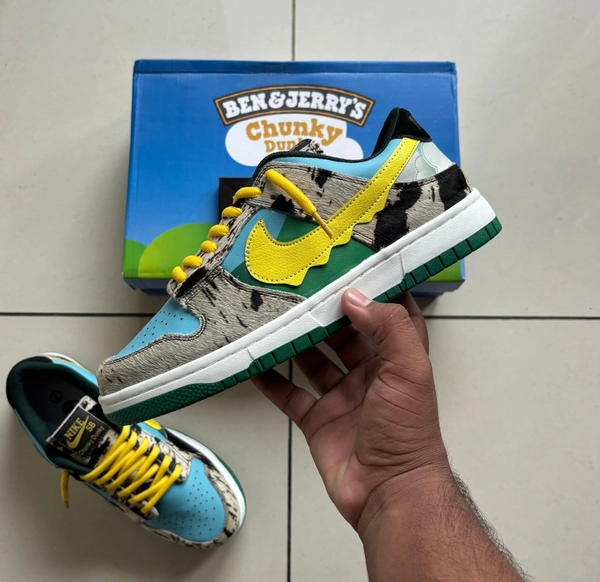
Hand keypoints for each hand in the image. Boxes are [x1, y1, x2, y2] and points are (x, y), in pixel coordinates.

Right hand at [253, 289, 451, 530]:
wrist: (387, 491)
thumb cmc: (406, 428)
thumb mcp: (408, 370)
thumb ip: (388, 328)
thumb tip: (353, 296)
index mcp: (396, 360)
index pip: (390, 316)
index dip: (378, 292)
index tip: (356, 265)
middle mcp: (369, 374)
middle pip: (344, 335)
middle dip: (325, 314)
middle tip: (300, 287)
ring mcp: (341, 397)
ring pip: (314, 361)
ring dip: (296, 341)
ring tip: (273, 314)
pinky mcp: (317, 419)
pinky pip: (290, 395)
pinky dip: (272, 380)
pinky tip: (255, 360)